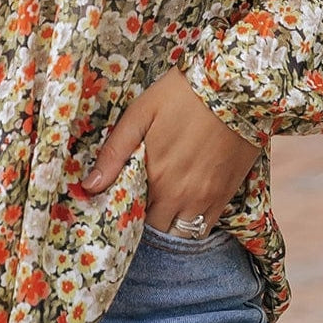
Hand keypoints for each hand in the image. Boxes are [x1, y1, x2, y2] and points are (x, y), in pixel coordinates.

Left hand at [82, 67, 260, 234]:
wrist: (233, 88)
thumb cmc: (181, 95)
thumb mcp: (141, 113)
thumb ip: (114, 152)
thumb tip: (89, 186)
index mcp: (154, 176)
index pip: (132, 216)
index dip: (125, 213)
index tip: (121, 204)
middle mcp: (178, 195)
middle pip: (155, 229)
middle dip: (145, 222)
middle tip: (141, 206)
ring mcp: (204, 199)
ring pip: (180, 235)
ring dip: (168, 227)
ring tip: (162, 210)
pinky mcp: (225, 195)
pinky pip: (205, 229)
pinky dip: (192, 227)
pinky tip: (184, 210)